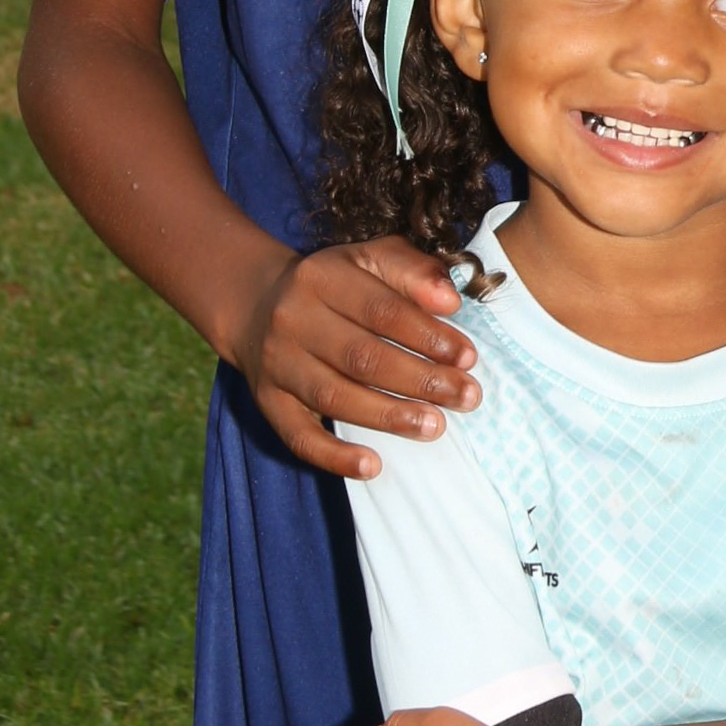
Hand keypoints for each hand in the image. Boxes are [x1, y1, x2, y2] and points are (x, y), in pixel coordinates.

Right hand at [234, 240, 478, 480]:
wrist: (258, 303)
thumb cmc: (336, 284)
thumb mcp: (371, 259)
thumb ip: (414, 271)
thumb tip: (450, 301)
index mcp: (322, 276)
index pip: (382, 308)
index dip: (428, 335)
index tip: (468, 357)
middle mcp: (293, 319)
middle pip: (362, 356)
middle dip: (420, 380)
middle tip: (466, 396)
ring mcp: (277, 363)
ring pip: (334, 396)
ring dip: (388, 416)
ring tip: (434, 427)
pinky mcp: (268, 402)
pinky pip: (298, 436)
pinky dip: (334, 457)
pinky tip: (371, 466)